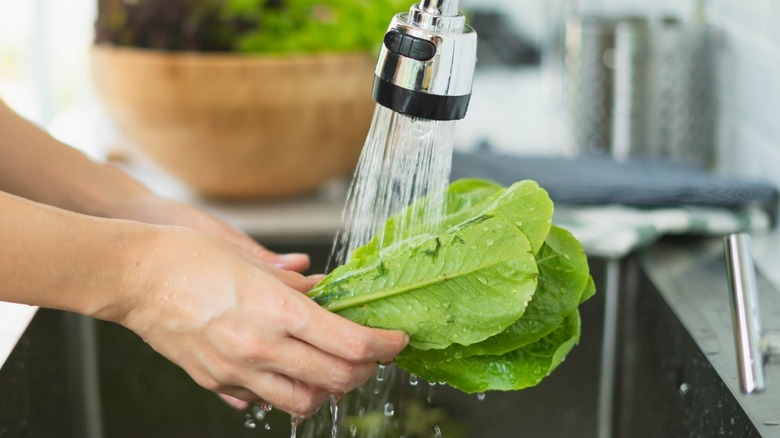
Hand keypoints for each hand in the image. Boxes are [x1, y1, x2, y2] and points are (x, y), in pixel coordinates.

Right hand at [113, 226, 407, 417]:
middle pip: (338, 378)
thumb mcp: (251, 261)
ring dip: (329, 389)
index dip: (384, 345)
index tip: (395, 340)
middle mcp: (262, 348)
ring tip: (332, 368)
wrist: (134, 277)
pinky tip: (286, 371)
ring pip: (304, 402)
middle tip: (372, 355)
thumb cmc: (189, 258)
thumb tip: (322, 290)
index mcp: (278, 312)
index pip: (352, 343)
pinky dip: (286, 391)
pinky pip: (262, 401)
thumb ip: (293, 285)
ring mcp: (238, 371)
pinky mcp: (216, 382)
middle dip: (366, 370)